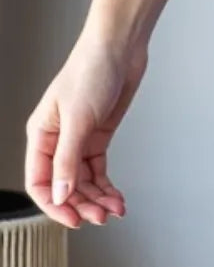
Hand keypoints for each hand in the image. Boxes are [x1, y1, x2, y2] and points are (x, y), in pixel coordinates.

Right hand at [24, 29, 147, 227]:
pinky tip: (116, 198)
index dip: (54, 204)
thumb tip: (61, 196)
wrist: (121, 47)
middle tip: (101, 217)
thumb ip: (68, 160)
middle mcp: (58, 140)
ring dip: (97, 198)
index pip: (39, 181)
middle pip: (64, 186)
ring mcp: (79, 139)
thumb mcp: (78, 119)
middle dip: (82, 204)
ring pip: (83, 181)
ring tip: (114, 209)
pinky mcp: (98, 135)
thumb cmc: (92, 70)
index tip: (73, 220)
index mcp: (41, 134)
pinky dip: (107, 186)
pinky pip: (97, 170)